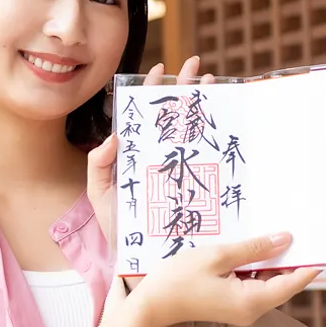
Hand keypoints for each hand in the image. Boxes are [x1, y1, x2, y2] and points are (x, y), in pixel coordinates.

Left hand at [86, 55, 208, 252]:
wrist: (136, 261)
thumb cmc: (117, 229)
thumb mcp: (100, 195)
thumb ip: (99, 164)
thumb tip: (113, 135)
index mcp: (137, 154)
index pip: (145, 115)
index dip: (151, 90)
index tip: (160, 68)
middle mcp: (161, 157)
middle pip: (175, 115)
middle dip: (185, 87)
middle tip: (196, 65)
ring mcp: (180, 169)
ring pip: (194, 129)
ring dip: (203, 104)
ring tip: (212, 82)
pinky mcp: (197, 185)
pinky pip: (209, 157)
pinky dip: (219, 137)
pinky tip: (226, 120)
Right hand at [93, 233, 318, 326]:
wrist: (151, 305)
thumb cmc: (180, 279)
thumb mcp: (218, 256)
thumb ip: (254, 249)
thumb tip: (286, 240)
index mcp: (253, 301)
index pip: (294, 282)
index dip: (312, 263)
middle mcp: (252, 309)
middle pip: (284, 282)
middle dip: (294, 258)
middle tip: (305, 229)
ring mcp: (242, 308)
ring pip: (268, 281)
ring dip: (274, 260)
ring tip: (281, 231)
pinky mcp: (232, 303)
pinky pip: (254, 283)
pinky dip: (258, 266)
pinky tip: (255, 245)